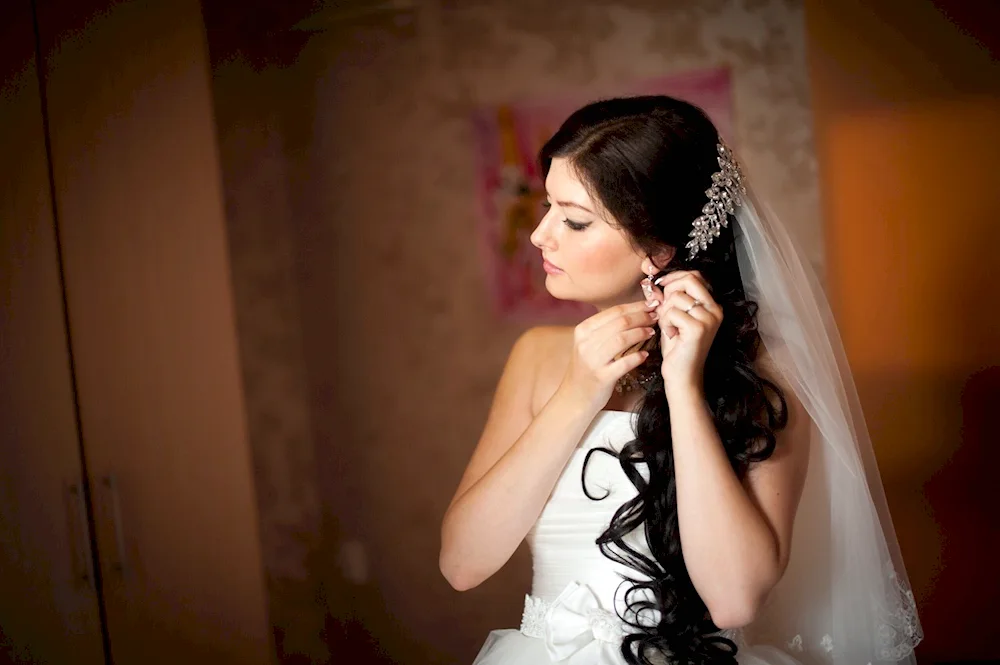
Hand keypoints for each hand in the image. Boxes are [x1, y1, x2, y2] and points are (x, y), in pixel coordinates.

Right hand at [558, 301, 657, 410]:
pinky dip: (637, 357)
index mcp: (583, 330)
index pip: (613, 311)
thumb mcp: (588, 344)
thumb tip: (632, 312)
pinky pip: (624, 363)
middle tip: (656, 316)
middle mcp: (586, 343)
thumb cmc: (587, 368)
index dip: (635, 306)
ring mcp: (593, 361)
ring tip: (652, 332)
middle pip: (620, 322)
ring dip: (640, 333)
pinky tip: (645, 354)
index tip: (651, 304)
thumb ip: (605, 328)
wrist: (575, 396)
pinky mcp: (602, 377)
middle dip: (642, 317)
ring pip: (622, 339)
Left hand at [648, 270, 722, 393]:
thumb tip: (657, 281)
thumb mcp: (674, 317)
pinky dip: (665, 323)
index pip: (695, 276)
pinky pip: (671, 312)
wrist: (682, 375)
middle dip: (670, 290)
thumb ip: (670, 298)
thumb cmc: (677, 347)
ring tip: (670, 328)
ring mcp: (708, 318)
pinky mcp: (698, 328)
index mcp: (712, 305)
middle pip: (689, 280)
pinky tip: (672, 336)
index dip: (674, 277)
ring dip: (665, 312)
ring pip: (676, 297)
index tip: (661, 284)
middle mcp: (715, 310)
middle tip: (664, 309)